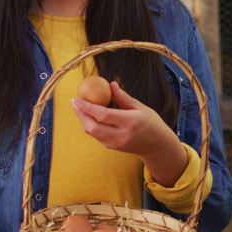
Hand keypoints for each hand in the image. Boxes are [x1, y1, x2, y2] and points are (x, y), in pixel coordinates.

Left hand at [72, 82, 187, 186]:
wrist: (157, 146)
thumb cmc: (151, 123)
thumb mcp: (140, 107)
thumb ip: (123, 97)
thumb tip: (110, 84)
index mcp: (130, 122)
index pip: (103, 115)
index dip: (87, 107)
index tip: (77, 98)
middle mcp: (121, 135)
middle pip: (93, 127)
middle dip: (80, 114)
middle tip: (74, 102)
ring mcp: (116, 143)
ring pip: (92, 133)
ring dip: (83, 120)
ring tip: (79, 108)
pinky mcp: (112, 147)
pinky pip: (96, 136)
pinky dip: (89, 126)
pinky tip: (88, 116)